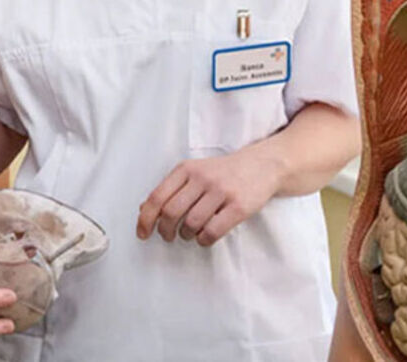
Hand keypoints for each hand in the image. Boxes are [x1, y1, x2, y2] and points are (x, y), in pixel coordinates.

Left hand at [136, 150, 282, 245]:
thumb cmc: (223, 172)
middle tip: (168, 236)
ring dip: (186, 235)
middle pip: (171, 212)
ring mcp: (222, 192)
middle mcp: (202, 178)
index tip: (143, 234)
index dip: (145, 219)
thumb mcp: (194, 172)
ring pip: (191, 224)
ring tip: (190, 233)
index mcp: (186, 168)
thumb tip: (144, 209)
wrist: (263, 165)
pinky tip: (204, 237)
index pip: (157, 196)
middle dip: (165, 231)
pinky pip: (212, 231)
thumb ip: (171, 189)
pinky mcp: (239, 207)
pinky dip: (203, 240)